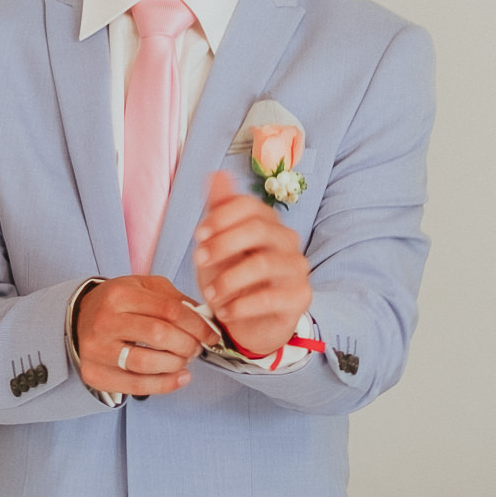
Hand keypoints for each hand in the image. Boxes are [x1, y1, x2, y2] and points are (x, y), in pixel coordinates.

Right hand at [76, 275, 216, 394]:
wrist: (81, 319)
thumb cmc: (119, 304)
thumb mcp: (144, 288)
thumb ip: (175, 300)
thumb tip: (206, 320)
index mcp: (119, 295)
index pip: (169, 310)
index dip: (197, 325)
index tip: (211, 334)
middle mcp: (104, 321)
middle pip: (159, 335)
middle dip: (188, 344)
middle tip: (196, 347)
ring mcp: (97, 350)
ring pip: (147, 363)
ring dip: (176, 364)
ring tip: (184, 360)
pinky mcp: (94, 373)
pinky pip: (136, 386)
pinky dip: (165, 385)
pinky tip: (180, 377)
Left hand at [194, 171, 310, 355]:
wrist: (248, 322)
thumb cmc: (232, 276)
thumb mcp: (218, 244)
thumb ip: (219, 211)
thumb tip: (216, 174)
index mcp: (267, 222)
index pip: (249, 205)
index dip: (221, 216)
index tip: (197, 235)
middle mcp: (287, 240)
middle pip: (257, 229)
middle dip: (222, 244)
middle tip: (198, 261)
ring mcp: (297, 268)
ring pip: (263, 264)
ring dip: (228, 279)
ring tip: (209, 294)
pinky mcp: (300, 296)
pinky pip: (270, 297)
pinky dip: (241, 305)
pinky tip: (224, 311)